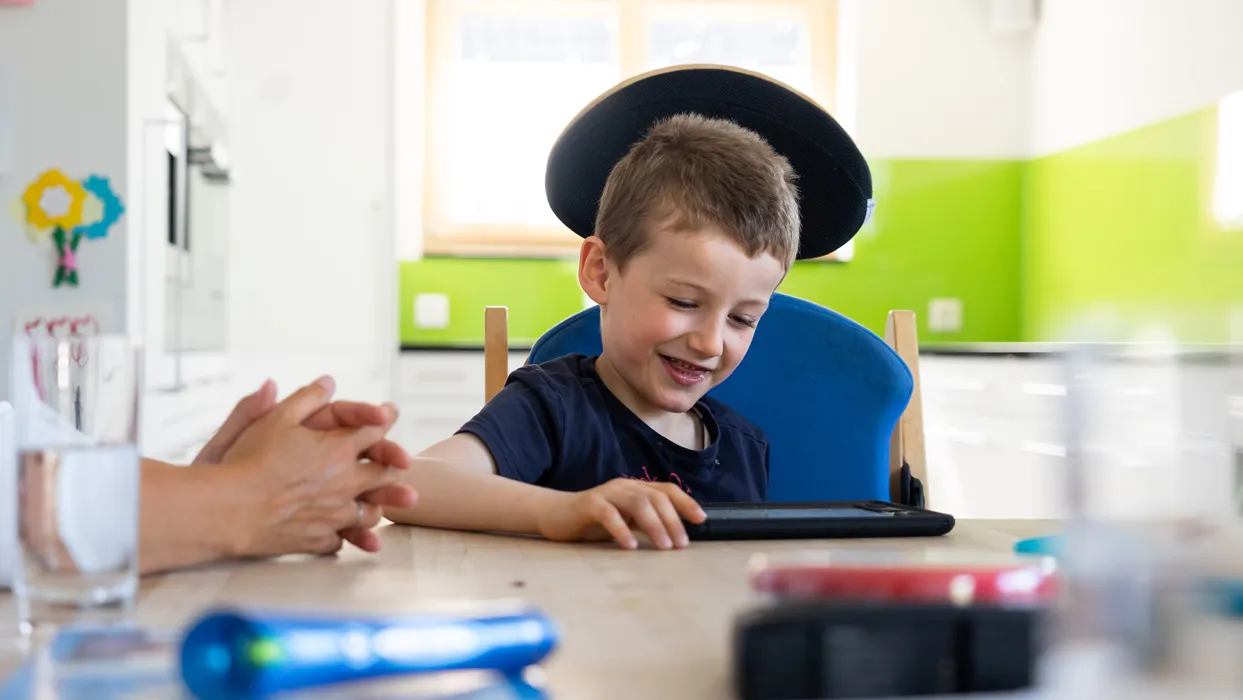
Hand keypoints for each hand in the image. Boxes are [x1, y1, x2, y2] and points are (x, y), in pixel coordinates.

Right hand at [216, 377, 415, 557]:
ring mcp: (336, 514)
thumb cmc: (248, 460)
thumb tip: (328, 381)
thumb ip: (306, 398)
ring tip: (378, 504)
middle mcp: (346, 482)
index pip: (376, 431)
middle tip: (402, 463)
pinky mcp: (319, 539)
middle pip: (386, 473)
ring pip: (371, 512)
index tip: (389, 415)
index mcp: (340, 449)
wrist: (227, 509)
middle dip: (395, 465)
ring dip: (378, 505)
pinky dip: (345, 536)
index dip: (385, 419)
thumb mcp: (276, 418)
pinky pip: (343, 539)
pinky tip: (344, 534)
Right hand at [534, 479, 705, 549]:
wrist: (554, 515)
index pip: (666, 490)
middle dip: (672, 520)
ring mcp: (606, 493)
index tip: (701, 519)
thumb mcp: (625, 521)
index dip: (685, 502)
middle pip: (656, 497)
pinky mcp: (589, 504)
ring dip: (654, 525)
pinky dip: (622, 529)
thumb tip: (674, 537)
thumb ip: (645, 523)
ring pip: (637, 503)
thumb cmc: (592, 522)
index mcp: (635, 488)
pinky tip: (630, 545)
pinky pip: (609, 514)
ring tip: (664, 546)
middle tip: (681, 544)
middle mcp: (624, 487)